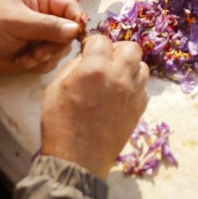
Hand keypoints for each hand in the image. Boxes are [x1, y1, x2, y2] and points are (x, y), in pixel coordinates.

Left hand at [0, 0, 85, 76]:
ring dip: (46, 56)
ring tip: (26, 57)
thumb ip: (47, 25)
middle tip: (39, 51)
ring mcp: (43, 36)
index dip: (77, 20)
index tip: (77, 35)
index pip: (70, 6)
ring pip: (62, 48)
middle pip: (70, 30)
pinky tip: (22, 61)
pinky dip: (39, 64)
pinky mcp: (39, 53)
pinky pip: (52, 61)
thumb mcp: (17, 21)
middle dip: (56, 44)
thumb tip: (76, 30)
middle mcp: (47, 16)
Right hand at [39, 32, 149, 176]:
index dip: (92, 44)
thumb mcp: (54, 88)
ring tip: (114, 78)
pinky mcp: (140, 109)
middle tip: (105, 61)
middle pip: (131, 48)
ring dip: (129, 67)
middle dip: (117, 50)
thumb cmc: (60, 124)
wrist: (78, 158)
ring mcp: (133, 93)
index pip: (102, 39)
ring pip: (142, 66)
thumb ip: (72, 67)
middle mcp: (119, 76)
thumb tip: (85, 60)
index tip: (87, 51)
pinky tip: (120, 95)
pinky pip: (143, 88)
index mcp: (95, 68)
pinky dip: (134, 86)